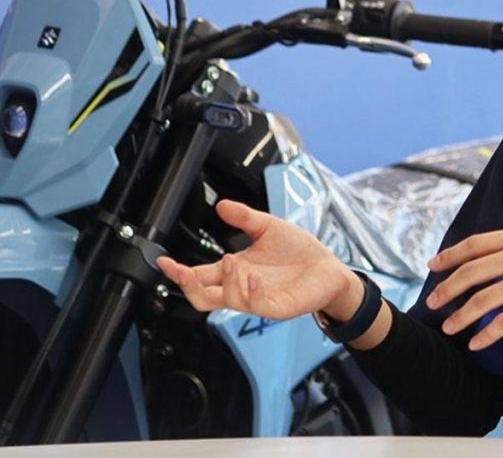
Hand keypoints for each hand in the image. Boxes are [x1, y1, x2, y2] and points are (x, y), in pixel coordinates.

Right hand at [157, 199, 352, 320]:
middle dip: (188, 286)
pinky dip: (249, 291)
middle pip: (202, 297)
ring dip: (224, 281)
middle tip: (183, 271)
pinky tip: (253, 275)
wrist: (329, 267)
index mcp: (236, 270)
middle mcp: (242, 286)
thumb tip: (222, 205)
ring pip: (226, 301)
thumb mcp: (268, 227)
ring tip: (232, 259)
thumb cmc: (299, 252)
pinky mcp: (276, 307)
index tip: (163, 261)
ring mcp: (258, 299)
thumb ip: (245, 218)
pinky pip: (256, 306)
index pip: (200, 275)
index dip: (179, 271)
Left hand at [425, 225, 502, 350]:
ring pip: (483, 300)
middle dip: (447, 289)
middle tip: (432, 302)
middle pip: (472, 273)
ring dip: (461, 316)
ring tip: (449, 328)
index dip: (450, 256)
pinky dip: (487, 334)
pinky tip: (476, 343)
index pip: (475, 245)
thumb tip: (491, 254)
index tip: (433, 266)